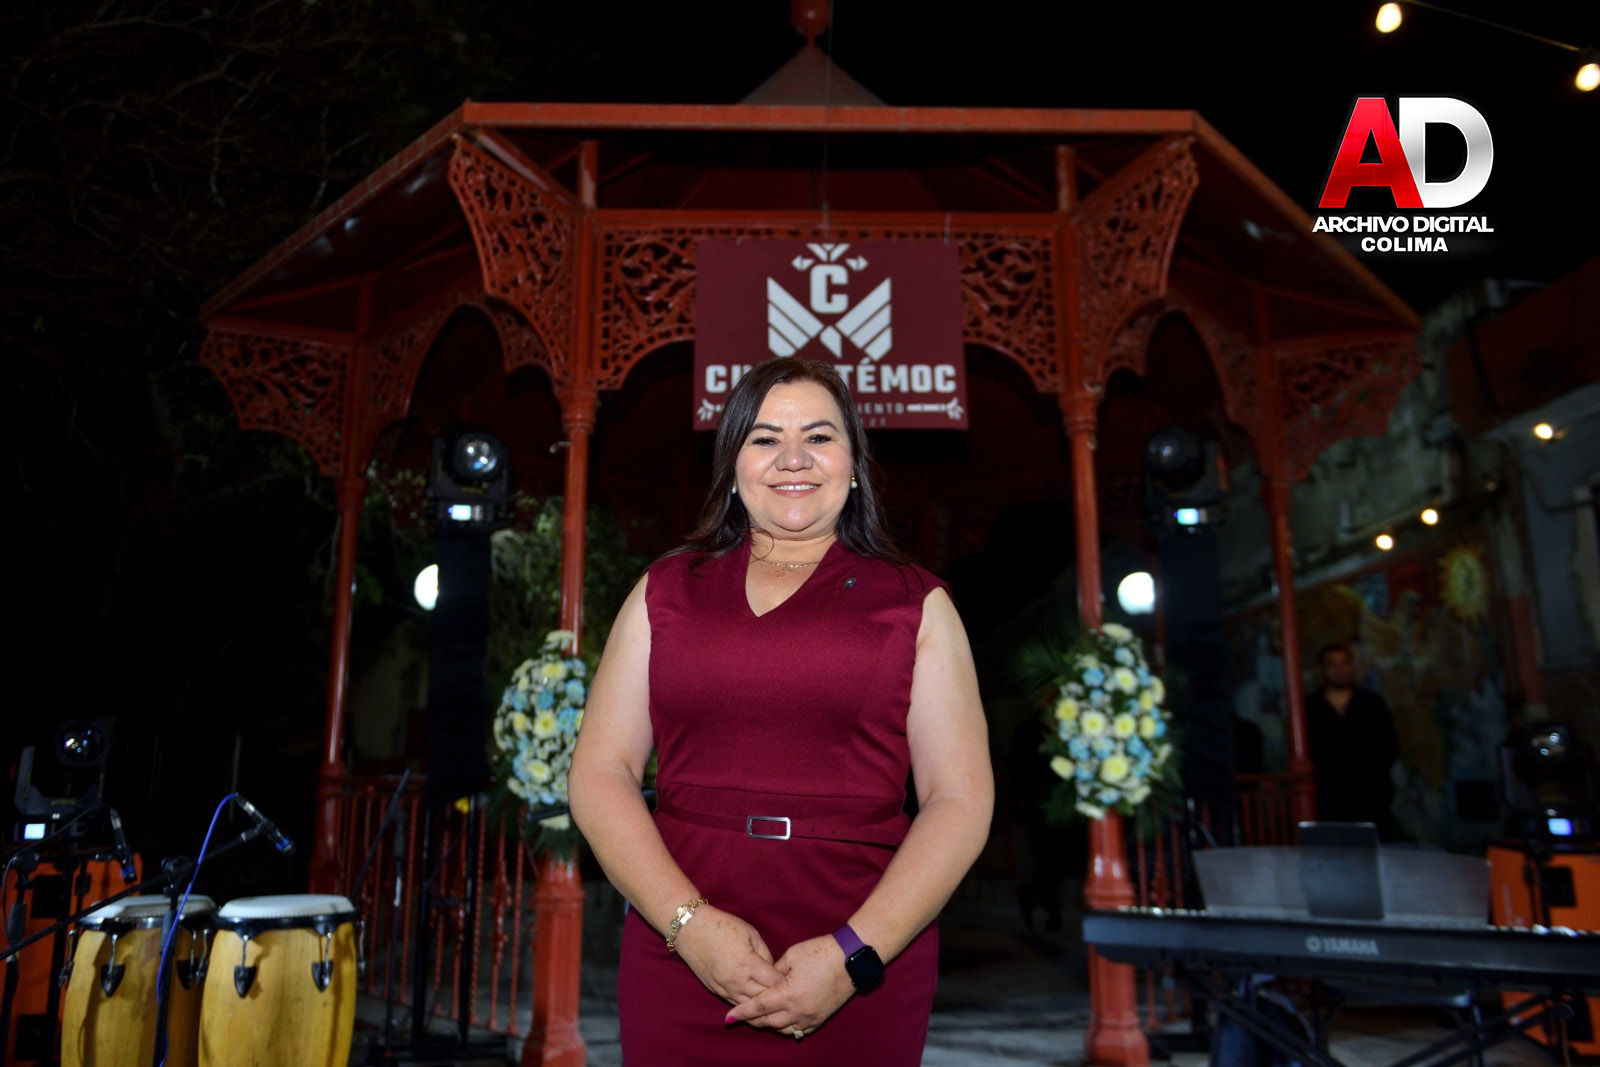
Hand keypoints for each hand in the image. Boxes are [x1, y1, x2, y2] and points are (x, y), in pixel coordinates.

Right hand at [672, 904, 784, 1004]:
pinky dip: (746, 1006)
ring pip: (749, 1007)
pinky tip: (756, 1006)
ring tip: (775, 1005)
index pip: (774, 982)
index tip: (795, 981)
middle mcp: (737, 981)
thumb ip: (765, 954)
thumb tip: (773, 969)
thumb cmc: (723, 926)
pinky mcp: (716, 990)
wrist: (691, 929)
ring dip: (762, 1006)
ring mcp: (725, 988)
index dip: (786, 982)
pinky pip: (735, 1004)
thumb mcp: (750, 933)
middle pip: (764, 998)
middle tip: (789, 995)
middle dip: (777, 996)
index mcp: (748, 964)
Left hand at [723, 934, 855, 1034]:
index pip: (758, 1007)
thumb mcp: (792, 955)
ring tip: (759, 1017)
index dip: (742, 1012)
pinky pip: (799, 1030)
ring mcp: (811, 1017)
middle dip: (752, 1020)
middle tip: (741, 1016)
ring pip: (783, 1029)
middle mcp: (798, 1010)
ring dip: (769, 1024)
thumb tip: (766, 980)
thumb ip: (774, 970)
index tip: (728, 1018)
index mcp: (789, 994)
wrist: (851, 958)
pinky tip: (781, 1020)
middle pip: (768, 1022)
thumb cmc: (821, 951)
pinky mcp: (821, 1018)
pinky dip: (787, 1027)